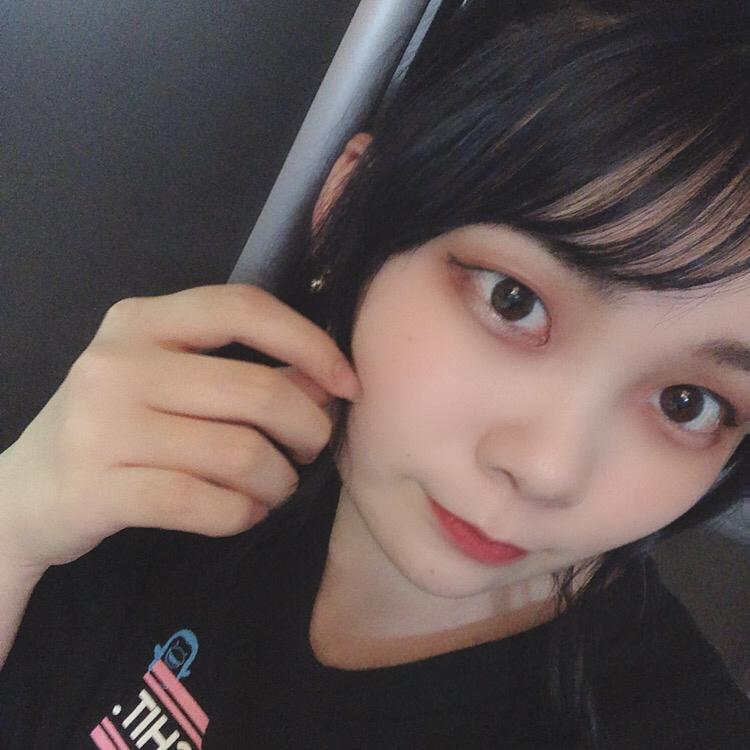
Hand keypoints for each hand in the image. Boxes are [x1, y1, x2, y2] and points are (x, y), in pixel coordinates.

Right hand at [0, 284, 359, 571]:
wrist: (23, 495)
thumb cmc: (115, 426)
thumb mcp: (166, 379)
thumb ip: (238, 369)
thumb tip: (326, 379)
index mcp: (140, 320)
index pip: (244, 308)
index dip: (310, 343)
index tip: (348, 384)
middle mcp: (117, 362)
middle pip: (258, 391)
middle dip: (308, 429)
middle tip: (310, 450)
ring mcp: (102, 425)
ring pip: (239, 453)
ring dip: (278, 480)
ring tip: (275, 488)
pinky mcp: (96, 488)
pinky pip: (204, 503)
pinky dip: (242, 514)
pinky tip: (244, 513)